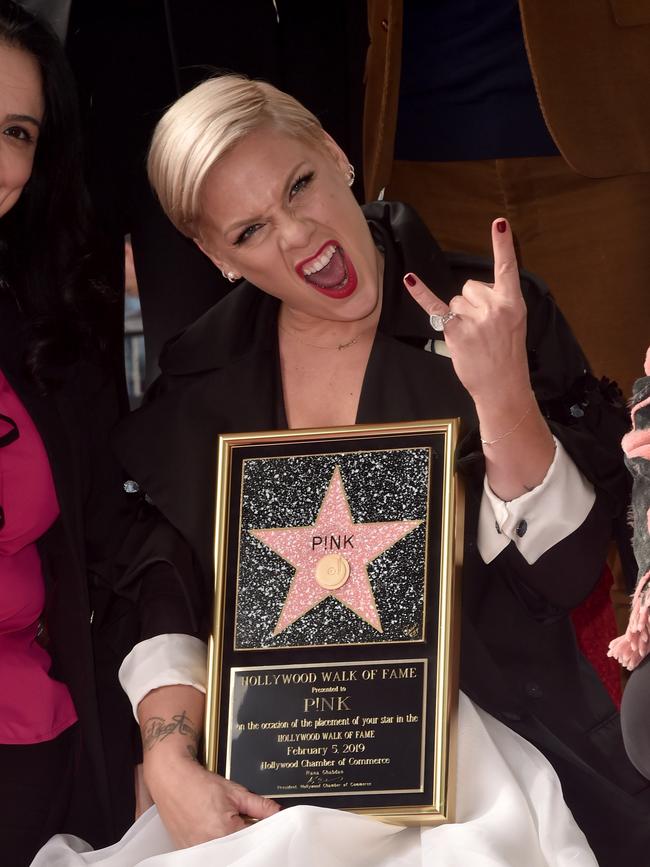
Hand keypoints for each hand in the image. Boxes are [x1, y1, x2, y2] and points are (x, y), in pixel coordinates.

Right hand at [145, 751, 279, 847]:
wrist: (171, 780)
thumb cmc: (199, 784)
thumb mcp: (234, 791)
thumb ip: (259, 805)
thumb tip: (278, 812)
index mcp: (225, 832)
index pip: (254, 840)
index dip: (261, 832)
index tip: (264, 826)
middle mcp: (210, 846)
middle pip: (239, 849)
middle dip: (245, 838)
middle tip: (241, 822)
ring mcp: (197, 851)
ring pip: (225, 852)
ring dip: (230, 842)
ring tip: (223, 823)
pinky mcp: (188, 852)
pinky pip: (209, 853)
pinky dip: (216, 845)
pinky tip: (213, 829)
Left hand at [404, 218, 529, 403]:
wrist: (502, 386)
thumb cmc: (506, 356)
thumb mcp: (514, 324)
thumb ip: (497, 302)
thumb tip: (472, 291)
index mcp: (512, 303)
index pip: (507, 268)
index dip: (503, 245)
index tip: (499, 222)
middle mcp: (494, 307)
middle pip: (470, 286)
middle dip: (471, 303)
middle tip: (483, 330)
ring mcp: (474, 319)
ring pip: (455, 300)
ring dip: (459, 316)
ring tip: (473, 338)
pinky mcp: (455, 330)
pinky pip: (435, 306)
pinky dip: (420, 293)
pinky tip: (410, 280)